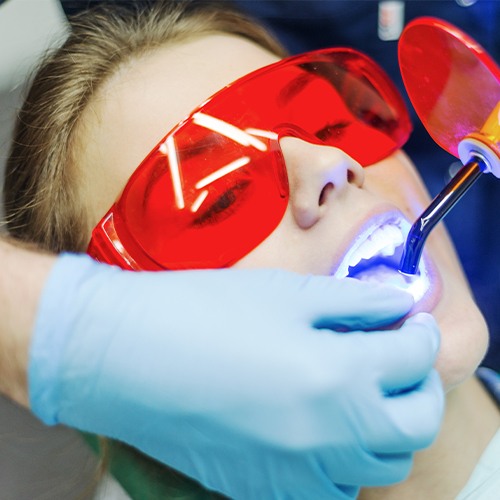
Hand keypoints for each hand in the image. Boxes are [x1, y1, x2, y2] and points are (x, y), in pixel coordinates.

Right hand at [30, 254, 442, 498]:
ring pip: (377, 466)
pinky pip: (331, 488)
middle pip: (413, 426)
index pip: (413, 360)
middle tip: (402, 360)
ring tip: (365, 393)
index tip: (413, 323)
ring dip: (386, 428)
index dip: (421, 336)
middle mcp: (328, 437)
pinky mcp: (263, 488)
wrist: (128, 356)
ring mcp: (297, 473)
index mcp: (337, 376)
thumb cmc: (202, 311)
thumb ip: (353, 302)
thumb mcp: (286, 293)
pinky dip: (344, 460)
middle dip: (421, 390)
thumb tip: (396, 305)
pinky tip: (321, 428)